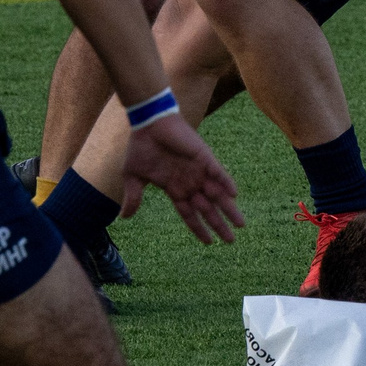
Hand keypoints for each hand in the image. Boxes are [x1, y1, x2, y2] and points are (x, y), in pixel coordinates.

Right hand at [120, 114, 243, 244]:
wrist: (147, 123)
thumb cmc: (141, 147)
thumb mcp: (133, 177)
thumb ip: (133, 196)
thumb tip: (124, 217)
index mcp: (175, 188)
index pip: (190, 214)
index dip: (199, 228)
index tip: (209, 242)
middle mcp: (189, 182)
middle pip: (208, 209)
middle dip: (219, 224)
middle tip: (231, 241)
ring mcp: (198, 170)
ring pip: (217, 194)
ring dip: (229, 208)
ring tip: (241, 224)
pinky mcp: (203, 156)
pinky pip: (218, 171)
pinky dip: (226, 181)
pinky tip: (234, 194)